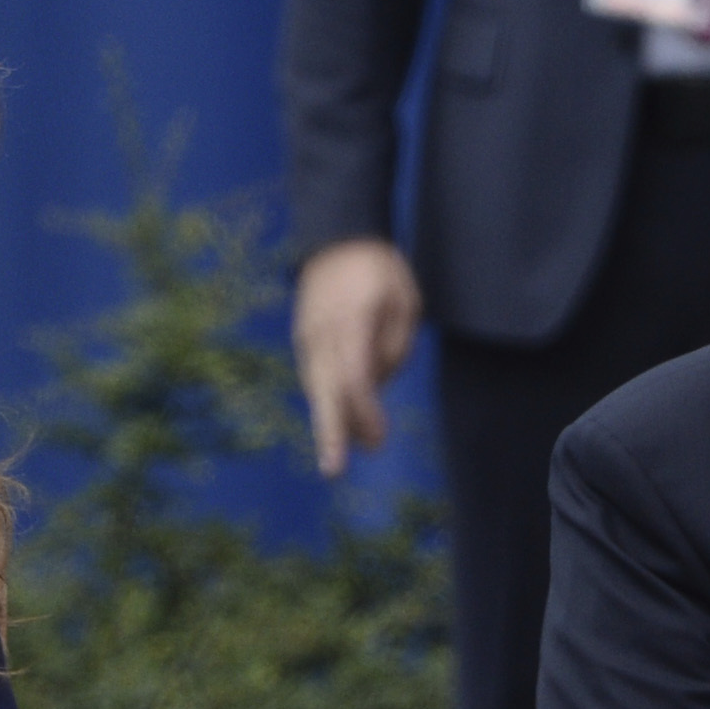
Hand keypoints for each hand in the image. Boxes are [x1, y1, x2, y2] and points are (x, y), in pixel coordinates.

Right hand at [292, 238, 421, 477]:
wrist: (338, 238)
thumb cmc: (380, 272)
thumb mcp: (405, 302)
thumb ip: (394, 345)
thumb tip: (375, 386)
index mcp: (352, 320)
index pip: (354, 376)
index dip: (365, 413)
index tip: (379, 439)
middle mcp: (323, 332)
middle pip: (324, 390)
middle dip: (331, 432)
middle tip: (333, 470)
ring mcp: (308, 336)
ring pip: (317, 388)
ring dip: (333, 422)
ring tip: (348, 454)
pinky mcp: (304, 340)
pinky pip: (316, 378)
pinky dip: (328, 402)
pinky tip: (344, 424)